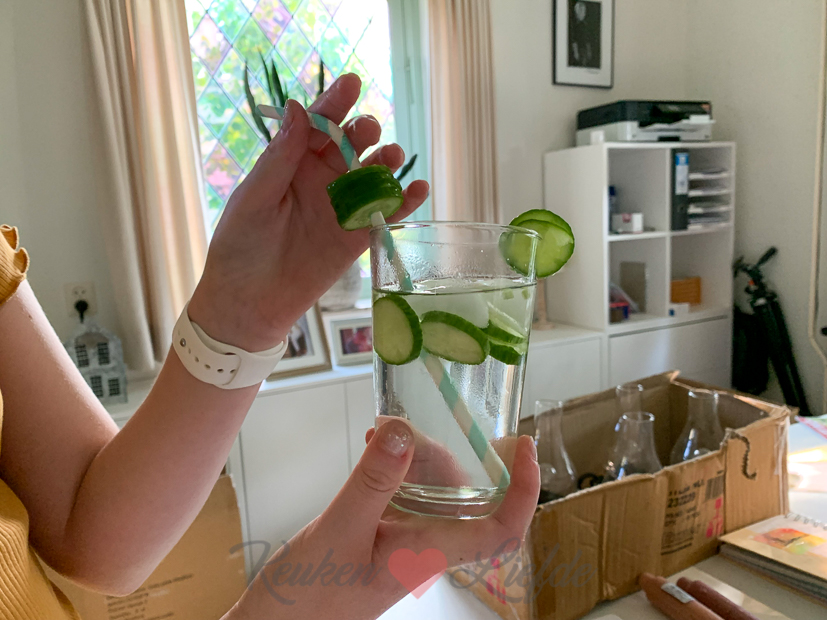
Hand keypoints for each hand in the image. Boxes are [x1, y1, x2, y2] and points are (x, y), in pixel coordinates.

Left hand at [189, 74, 428, 350]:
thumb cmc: (240, 248)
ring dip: (387, 162)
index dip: (334, 103)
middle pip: (351, 145)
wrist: (249, 305)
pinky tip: (419, 189)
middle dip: (363, 131)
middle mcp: (320, 180)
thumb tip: (299, 110)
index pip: (317, 125)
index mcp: (292, 164)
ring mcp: (341, 209)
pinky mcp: (357, 238)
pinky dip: (405, 202)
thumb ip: (279, 158)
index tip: (352, 83)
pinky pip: (386, 215)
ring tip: (392, 156)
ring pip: (373, 175)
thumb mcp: (254, 199)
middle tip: (367, 131)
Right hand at [226, 420, 539, 619]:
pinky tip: (373, 447)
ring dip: (415, 454)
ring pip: (433, 488)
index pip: (500, 530)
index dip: (524, 491)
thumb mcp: (339, 531)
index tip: (525, 447)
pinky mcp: (382, 532)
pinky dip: (394, 464)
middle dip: (446, 453)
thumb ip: (373, 481)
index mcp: (430, 554)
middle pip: (465, 494)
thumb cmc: (309, 597)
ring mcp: (404, 539)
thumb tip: (405, 431)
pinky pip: (404, 491)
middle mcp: (426, 546)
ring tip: (381, 431)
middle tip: (407, 426)